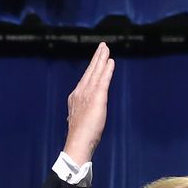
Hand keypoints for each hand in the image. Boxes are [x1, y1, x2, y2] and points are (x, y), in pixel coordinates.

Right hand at [63, 43, 113, 163]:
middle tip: (102, 46)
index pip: (86, 78)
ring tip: (106, 49)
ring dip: (101, 59)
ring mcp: (88, 93)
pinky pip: (103, 80)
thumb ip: (83, 112)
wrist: (78, 141)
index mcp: (76, 96)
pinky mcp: (97, 97)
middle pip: (90, 71)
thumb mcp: (80, 119)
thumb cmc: (80, 135)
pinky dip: (107, 70)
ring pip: (96, 72)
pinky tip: (110, 62)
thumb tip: (84, 113)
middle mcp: (80, 92)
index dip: (93, 67)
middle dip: (97, 57)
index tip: (97, 59)